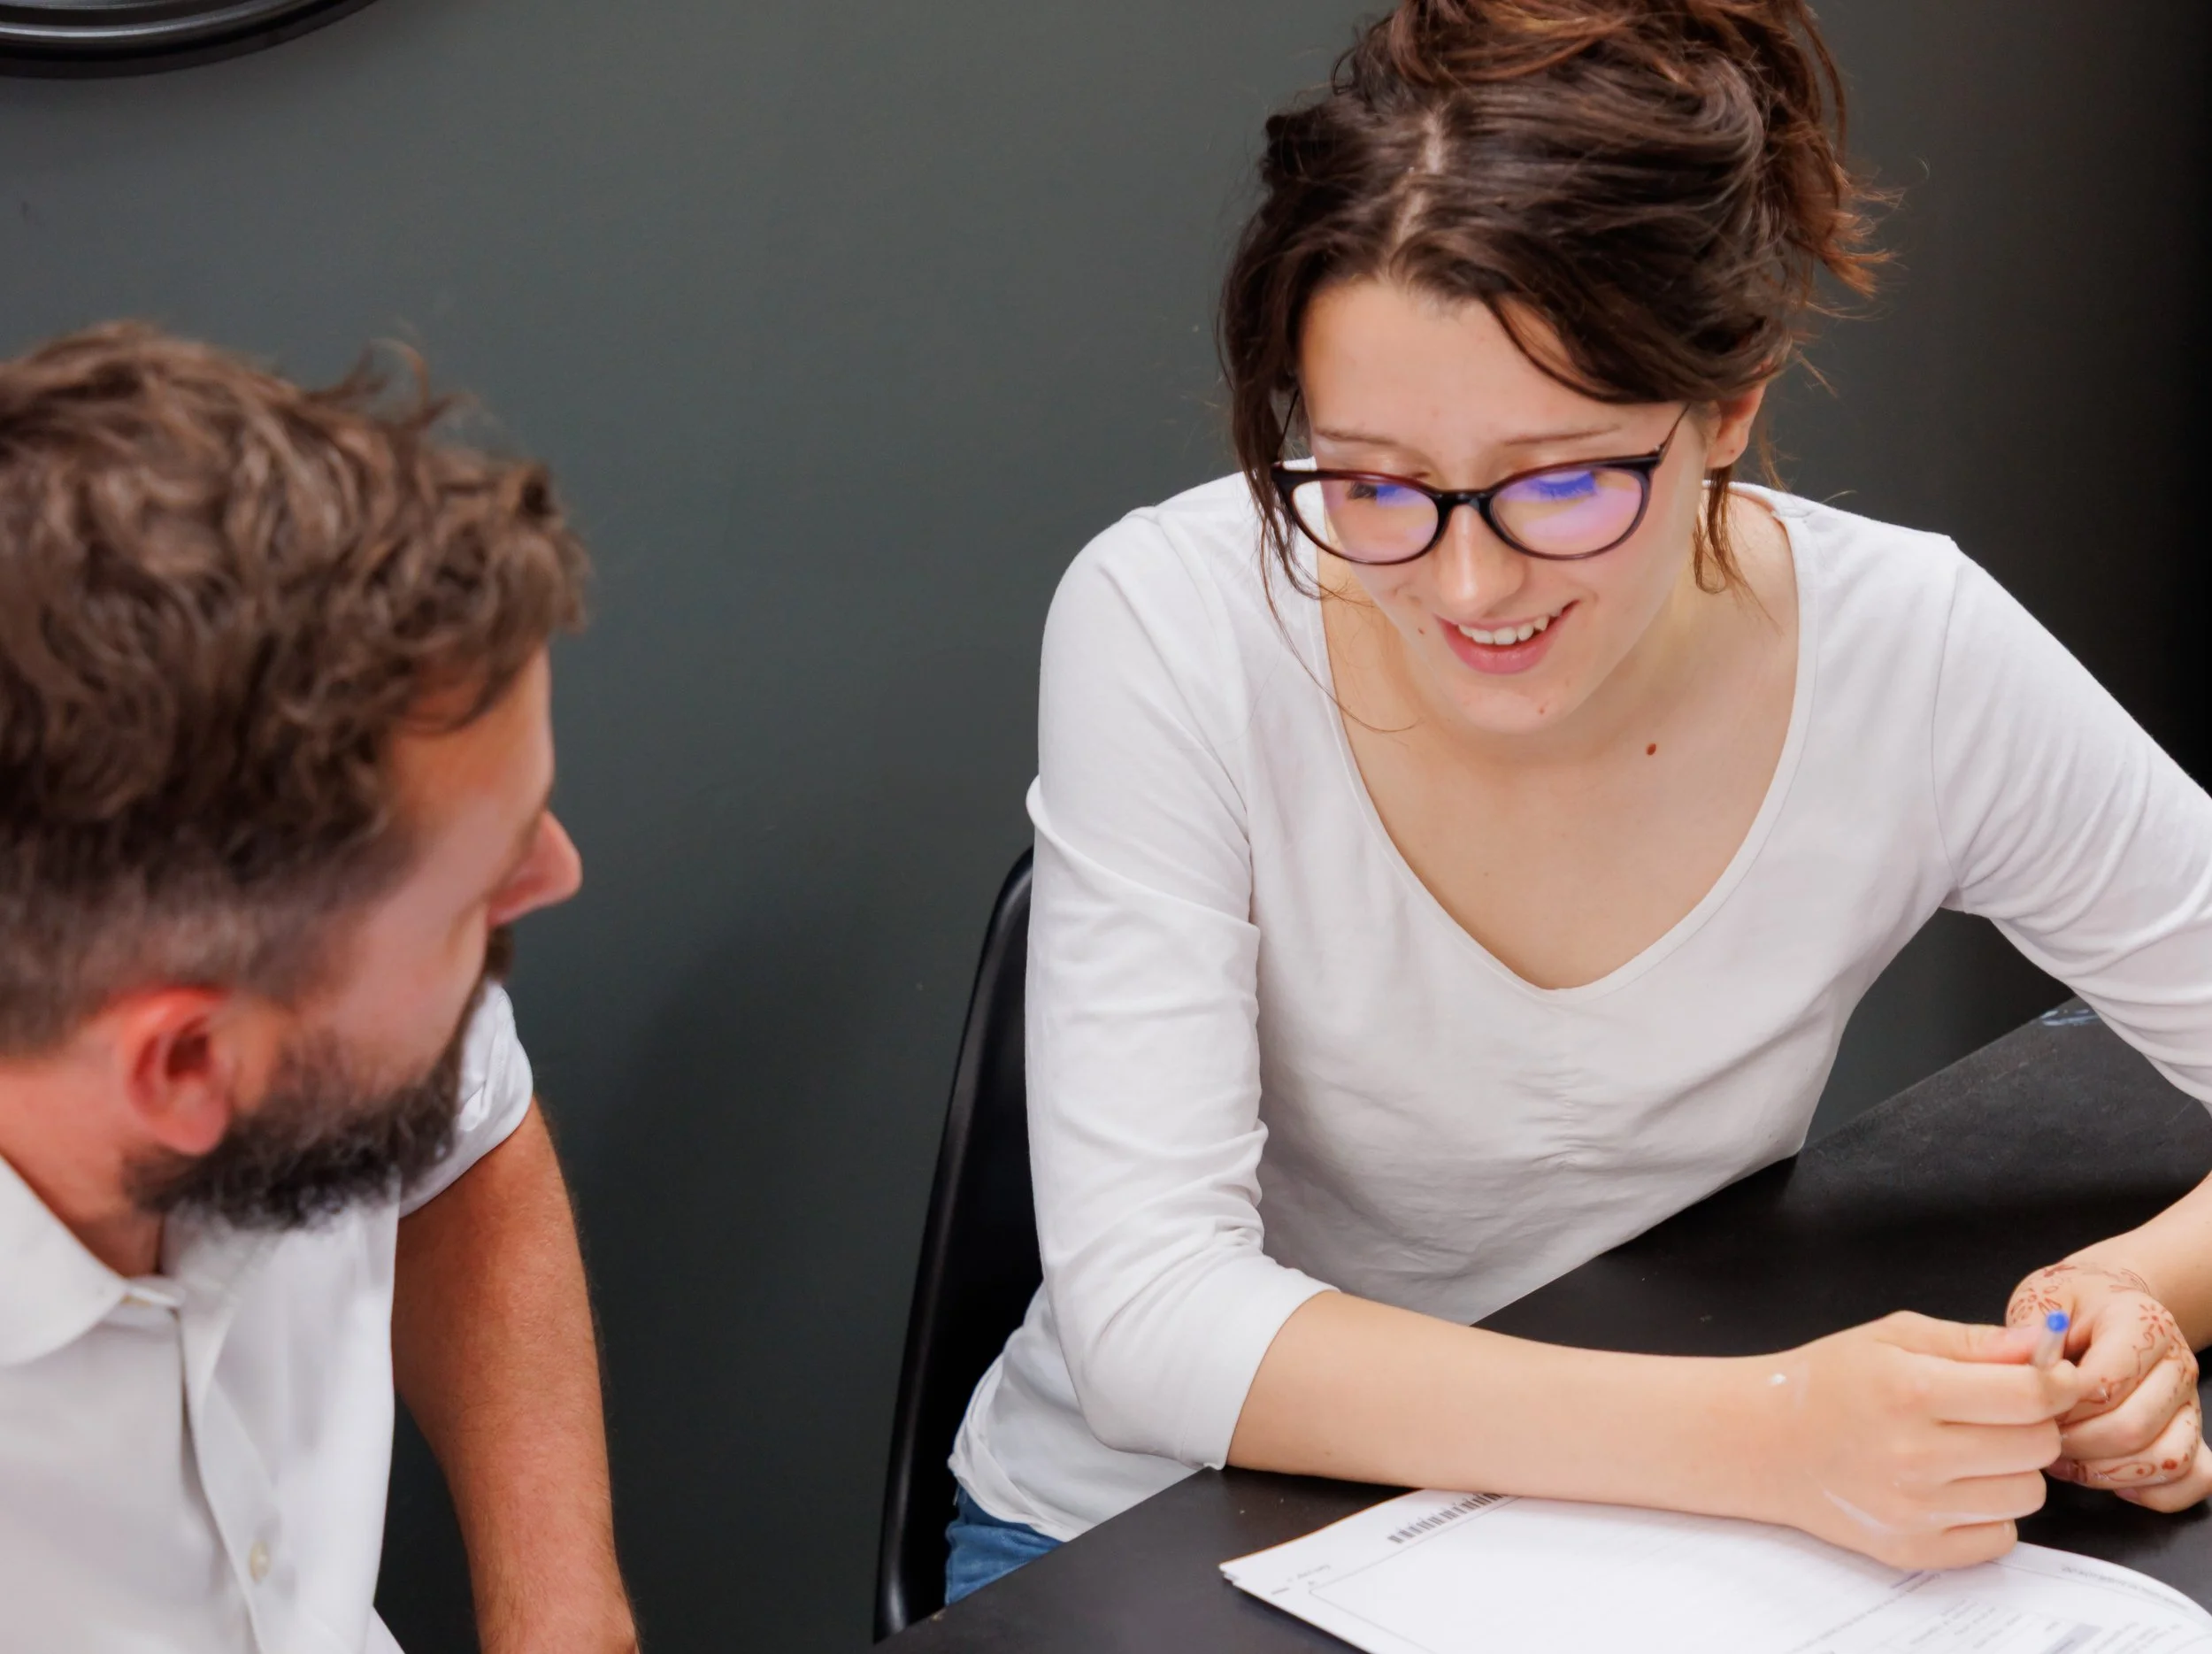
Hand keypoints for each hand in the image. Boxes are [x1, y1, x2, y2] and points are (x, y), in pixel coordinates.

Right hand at [1764, 1312, 2081, 1569]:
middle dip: (2032, 1423)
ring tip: (1970, 1450)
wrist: (1763, 1441)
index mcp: (1912, 1390)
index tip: (2051, 1378)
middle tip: (1997, 1412)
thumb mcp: (1893, 1336)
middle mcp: (1915, 1455)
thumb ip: (1973, 1341)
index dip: (2054, 1382)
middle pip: (2038, 1447)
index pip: (2030, 1396)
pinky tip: (1953, 1486)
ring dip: (2011, 1470)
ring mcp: (1915, 1510)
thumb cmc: (1828, 1382)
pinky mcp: (1913, 1550)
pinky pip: (2000, 1538)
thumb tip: (2042, 1345)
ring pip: (2027, 1495)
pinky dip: (1988, 1512)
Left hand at [2009, 1262, 2211, 1512]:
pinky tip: (2109, 1478)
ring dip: (2107, 1472)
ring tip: (2064, 1460)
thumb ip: (2030, 1333)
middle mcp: (2177, 1364)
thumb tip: (2022, 1371)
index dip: (2060, 1406)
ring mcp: (2188, 1401)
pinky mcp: (2190, 1431)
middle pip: (2134, 1428)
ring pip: (2165, 1460)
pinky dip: (2154, 1492)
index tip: (2026, 1407)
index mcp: (2141, 1323)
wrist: (2107, 1300)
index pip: (2105, 1383)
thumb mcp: (2041, 1298)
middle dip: (2077, 1444)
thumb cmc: (2070, 1303)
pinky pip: (2194, 1478)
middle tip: (2037, 1438)